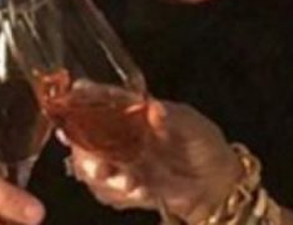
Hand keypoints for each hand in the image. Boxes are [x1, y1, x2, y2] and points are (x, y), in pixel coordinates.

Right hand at [66, 100, 243, 223]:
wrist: (214, 184)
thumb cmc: (204, 145)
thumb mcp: (193, 126)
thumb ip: (172, 117)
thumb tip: (154, 108)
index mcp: (133, 113)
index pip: (101, 100)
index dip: (84, 97)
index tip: (78, 97)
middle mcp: (119, 136)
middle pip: (83, 139)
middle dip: (85, 152)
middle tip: (102, 165)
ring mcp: (119, 163)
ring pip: (90, 169)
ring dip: (104, 178)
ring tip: (131, 183)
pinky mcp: (123, 188)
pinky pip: (106, 193)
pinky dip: (119, 195)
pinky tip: (140, 192)